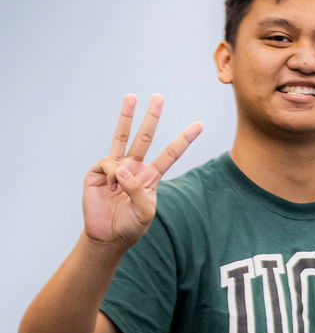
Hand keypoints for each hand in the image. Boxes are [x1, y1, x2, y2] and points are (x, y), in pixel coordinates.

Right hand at [84, 94, 201, 248]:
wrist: (108, 236)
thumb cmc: (130, 225)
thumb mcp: (145, 212)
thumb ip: (138, 191)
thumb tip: (123, 168)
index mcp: (151, 176)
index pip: (170, 154)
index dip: (184, 140)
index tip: (199, 125)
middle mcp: (134, 167)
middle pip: (145, 137)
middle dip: (152, 117)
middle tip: (159, 97)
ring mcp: (115, 168)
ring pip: (122, 136)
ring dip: (126, 116)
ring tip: (132, 96)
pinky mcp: (98, 172)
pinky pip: (109, 163)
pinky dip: (115, 174)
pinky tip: (113, 186)